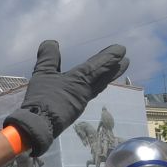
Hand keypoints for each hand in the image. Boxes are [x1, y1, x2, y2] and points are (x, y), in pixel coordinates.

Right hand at [3, 41, 129, 156]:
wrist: (40, 125)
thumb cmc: (42, 98)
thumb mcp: (42, 74)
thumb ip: (48, 57)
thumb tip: (51, 42)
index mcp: (81, 79)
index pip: (100, 64)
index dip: (111, 56)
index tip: (121, 49)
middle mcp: (87, 90)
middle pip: (105, 77)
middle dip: (115, 68)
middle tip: (126, 61)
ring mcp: (83, 100)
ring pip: (100, 86)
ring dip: (109, 77)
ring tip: (115, 71)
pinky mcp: (77, 108)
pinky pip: (92, 93)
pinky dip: (98, 86)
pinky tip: (94, 87)